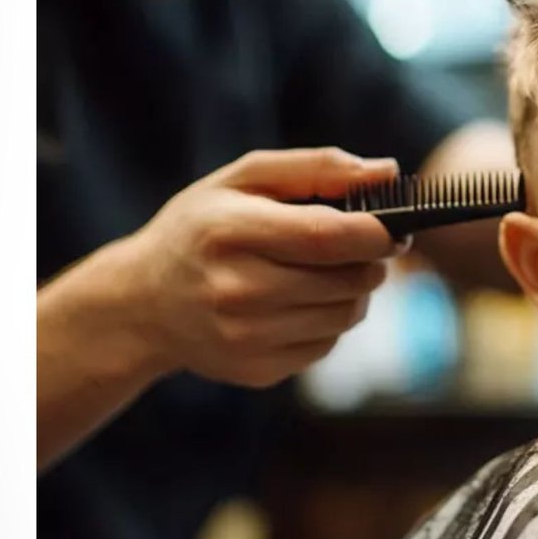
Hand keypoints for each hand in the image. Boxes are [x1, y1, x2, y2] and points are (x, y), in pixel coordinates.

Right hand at [110, 147, 404, 387]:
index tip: (394, 227)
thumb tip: (388, 171)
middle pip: (347, 280)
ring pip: (347, 315)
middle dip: (372, 261)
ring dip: (355, 291)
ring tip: (330, 271)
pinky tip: (302, 303)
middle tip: (365, 245)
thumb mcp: (243, 180)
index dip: (375, 233)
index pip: (327, 236)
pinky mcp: (258, 370)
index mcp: (230, 232)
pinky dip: (329, 321)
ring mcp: (246, 337)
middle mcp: (236, 290)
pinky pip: (327, 344)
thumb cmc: (201, 229)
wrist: (143, 303)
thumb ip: (317, 168)